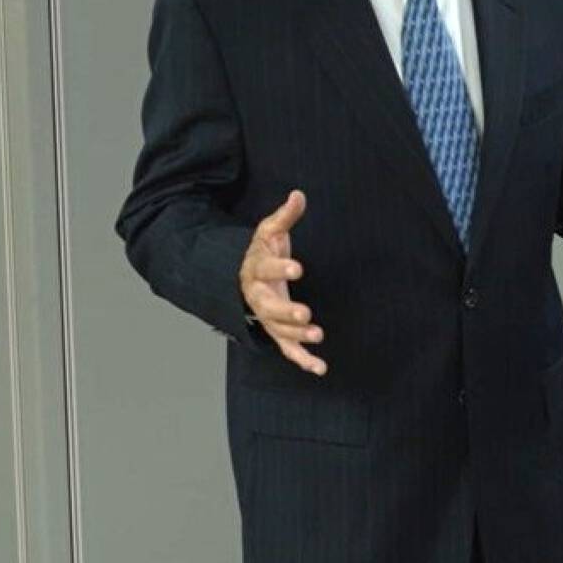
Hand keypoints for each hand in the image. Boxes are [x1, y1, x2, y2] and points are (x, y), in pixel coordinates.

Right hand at [239, 190, 325, 375]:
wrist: (241, 277)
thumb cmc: (261, 252)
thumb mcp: (268, 231)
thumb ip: (285, 217)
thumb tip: (299, 194)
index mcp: (256, 268)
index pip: (266, 268)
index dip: (281, 268)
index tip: (299, 268)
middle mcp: (258, 296)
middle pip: (269, 307)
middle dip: (287, 311)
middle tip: (305, 313)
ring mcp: (266, 317)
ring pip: (278, 330)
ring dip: (297, 336)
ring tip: (317, 335)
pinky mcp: (277, 332)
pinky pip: (287, 349)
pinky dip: (302, 359)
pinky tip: (321, 368)